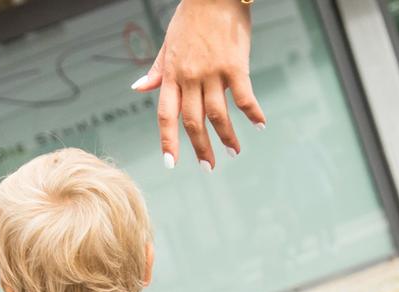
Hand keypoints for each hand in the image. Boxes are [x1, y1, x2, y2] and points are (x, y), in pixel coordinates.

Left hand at [131, 0, 265, 170]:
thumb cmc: (191, 17)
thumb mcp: (168, 43)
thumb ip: (156, 70)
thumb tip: (138, 88)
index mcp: (172, 73)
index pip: (166, 114)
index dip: (167, 140)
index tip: (171, 163)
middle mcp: (190, 76)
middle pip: (192, 121)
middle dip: (200, 148)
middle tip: (209, 167)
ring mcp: (212, 72)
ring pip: (217, 114)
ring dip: (226, 136)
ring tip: (234, 151)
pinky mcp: (235, 65)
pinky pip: (244, 96)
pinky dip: (253, 113)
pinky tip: (260, 125)